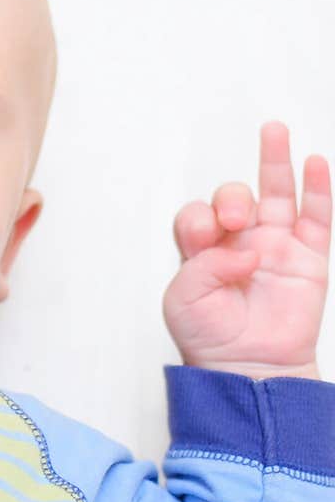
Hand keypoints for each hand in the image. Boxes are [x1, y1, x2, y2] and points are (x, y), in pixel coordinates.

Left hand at [163, 121, 330, 379]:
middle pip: (234, 198)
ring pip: (276, 194)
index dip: (200, 218)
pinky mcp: (308, 259)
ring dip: (274, 161)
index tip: (207, 239)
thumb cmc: (209, 340)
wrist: (247, 371)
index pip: (198, 215)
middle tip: (234, 222)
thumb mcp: (184, 301)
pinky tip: (313, 162)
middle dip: (231, 200)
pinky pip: (317, 217)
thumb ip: (204, 267)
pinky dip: (317, 189)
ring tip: (273, 130)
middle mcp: (238, 242)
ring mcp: (275, 246)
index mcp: (202, 251)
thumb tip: (246, 250)